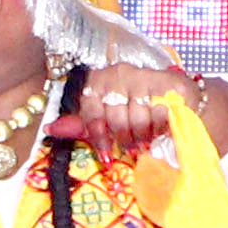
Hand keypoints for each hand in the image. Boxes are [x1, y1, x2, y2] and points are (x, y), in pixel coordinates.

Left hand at [63, 56, 187, 156]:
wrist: (177, 92)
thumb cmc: (136, 106)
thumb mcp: (106, 114)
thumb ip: (81, 123)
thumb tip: (50, 129)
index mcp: (99, 80)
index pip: (92, 111)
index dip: (98, 136)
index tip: (106, 154)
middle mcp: (120, 74)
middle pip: (115, 119)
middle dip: (124, 137)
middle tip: (132, 147)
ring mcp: (145, 77)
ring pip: (138, 119)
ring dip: (143, 135)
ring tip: (147, 137)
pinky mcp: (170, 84)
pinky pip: (160, 115)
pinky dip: (161, 128)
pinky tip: (162, 129)